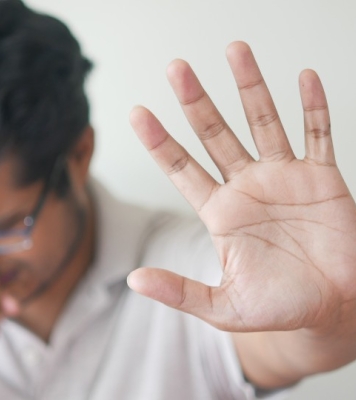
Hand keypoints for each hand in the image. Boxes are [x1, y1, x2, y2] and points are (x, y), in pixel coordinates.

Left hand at [128, 41, 355, 335]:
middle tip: (176, 68)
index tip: (137, 112)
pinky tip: (305, 78)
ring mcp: (283, 178)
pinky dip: (314, 108)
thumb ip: (180, 291)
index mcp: (219, 212)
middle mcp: (246, 187)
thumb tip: (133, 280)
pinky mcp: (321, 179)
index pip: (181, 168)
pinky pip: (318, 134)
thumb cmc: (278, 308)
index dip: (159, 141)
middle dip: (196, 101)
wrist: (333, 307)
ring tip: (235, 50)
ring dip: (250, 87)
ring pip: (263, 122)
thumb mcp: (223, 307)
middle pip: (215, 134)